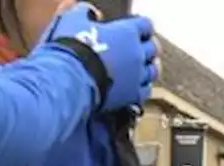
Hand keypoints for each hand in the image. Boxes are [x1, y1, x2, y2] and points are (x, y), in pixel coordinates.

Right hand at [43, 5, 158, 112]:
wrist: (70, 79)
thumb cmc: (70, 47)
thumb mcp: (72, 20)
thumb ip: (84, 12)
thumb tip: (90, 13)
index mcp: (127, 32)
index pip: (145, 25)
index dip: (142, 25)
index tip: (138, 26)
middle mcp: (137, 54)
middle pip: (153, 48)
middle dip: (149, 46)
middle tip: (145, 46)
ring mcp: (137, 76)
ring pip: (153, 71)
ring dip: (150, 67)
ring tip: (145, 66)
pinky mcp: (133, 95)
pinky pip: (145, 90)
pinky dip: (143, 86)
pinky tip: (137, 85)